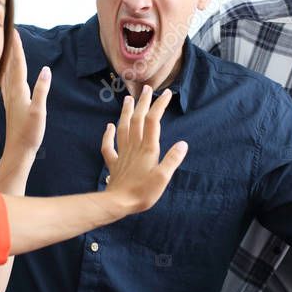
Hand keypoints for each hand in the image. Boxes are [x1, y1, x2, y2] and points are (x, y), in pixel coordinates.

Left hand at [2, 28, 50, 158]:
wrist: (18, 151)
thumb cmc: (30, 133)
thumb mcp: (39, 111)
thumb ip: (42, 90)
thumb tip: (46, 69)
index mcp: (19, 91)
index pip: (18, 64)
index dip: (17, 47)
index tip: (14, 31)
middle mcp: (12, 92)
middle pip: (11, 65)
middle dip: (11, 48)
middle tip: (9, 32)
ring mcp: (10, 99)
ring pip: (7, 73)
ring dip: (8, 59)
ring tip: (7, 47)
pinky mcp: (11, 105)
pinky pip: (7, 83)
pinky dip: (7, 73)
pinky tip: (5, 74)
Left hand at [100, 85, 187, 215]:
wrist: (118, 203)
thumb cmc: (143, 192)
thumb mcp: (163, 178)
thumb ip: (172, 160)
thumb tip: (183, 144)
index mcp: (148, 149)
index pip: (154, 121)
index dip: (159, 106)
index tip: (166, 93)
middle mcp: (134, 147)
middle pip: (138, 120)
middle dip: (143, 103)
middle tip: (146, 88)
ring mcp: (123, 154)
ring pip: (123, 128)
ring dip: (126, 112)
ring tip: (128, 99)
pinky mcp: (114, 163)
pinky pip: (109, 146)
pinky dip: (108, 134)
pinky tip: (109, 126)